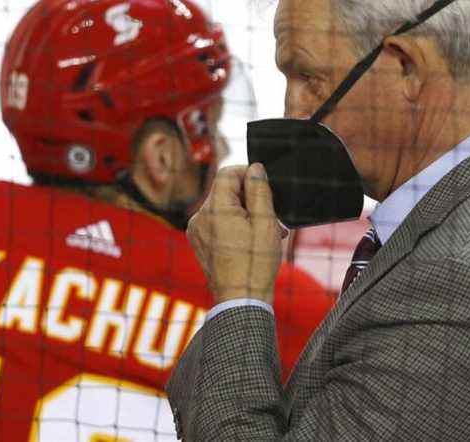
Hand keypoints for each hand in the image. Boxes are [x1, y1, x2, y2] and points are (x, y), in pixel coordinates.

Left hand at [187, 163, 282, 304]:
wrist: (241, 300)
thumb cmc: (255, 265)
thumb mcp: (265, 222)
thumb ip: (259, 190)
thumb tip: (255, 168)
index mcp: (214, 210)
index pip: (227, 173)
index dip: (248, 174)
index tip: (266, 187)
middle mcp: (200, 217)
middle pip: (226, 190)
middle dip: (250, 198)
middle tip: (272, 216)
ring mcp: (197, 230)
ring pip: (224, 207)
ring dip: (246, 213)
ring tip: (267, 231)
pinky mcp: (200, 241)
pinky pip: (218, 222)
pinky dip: (236, 225)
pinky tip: (253, 239)